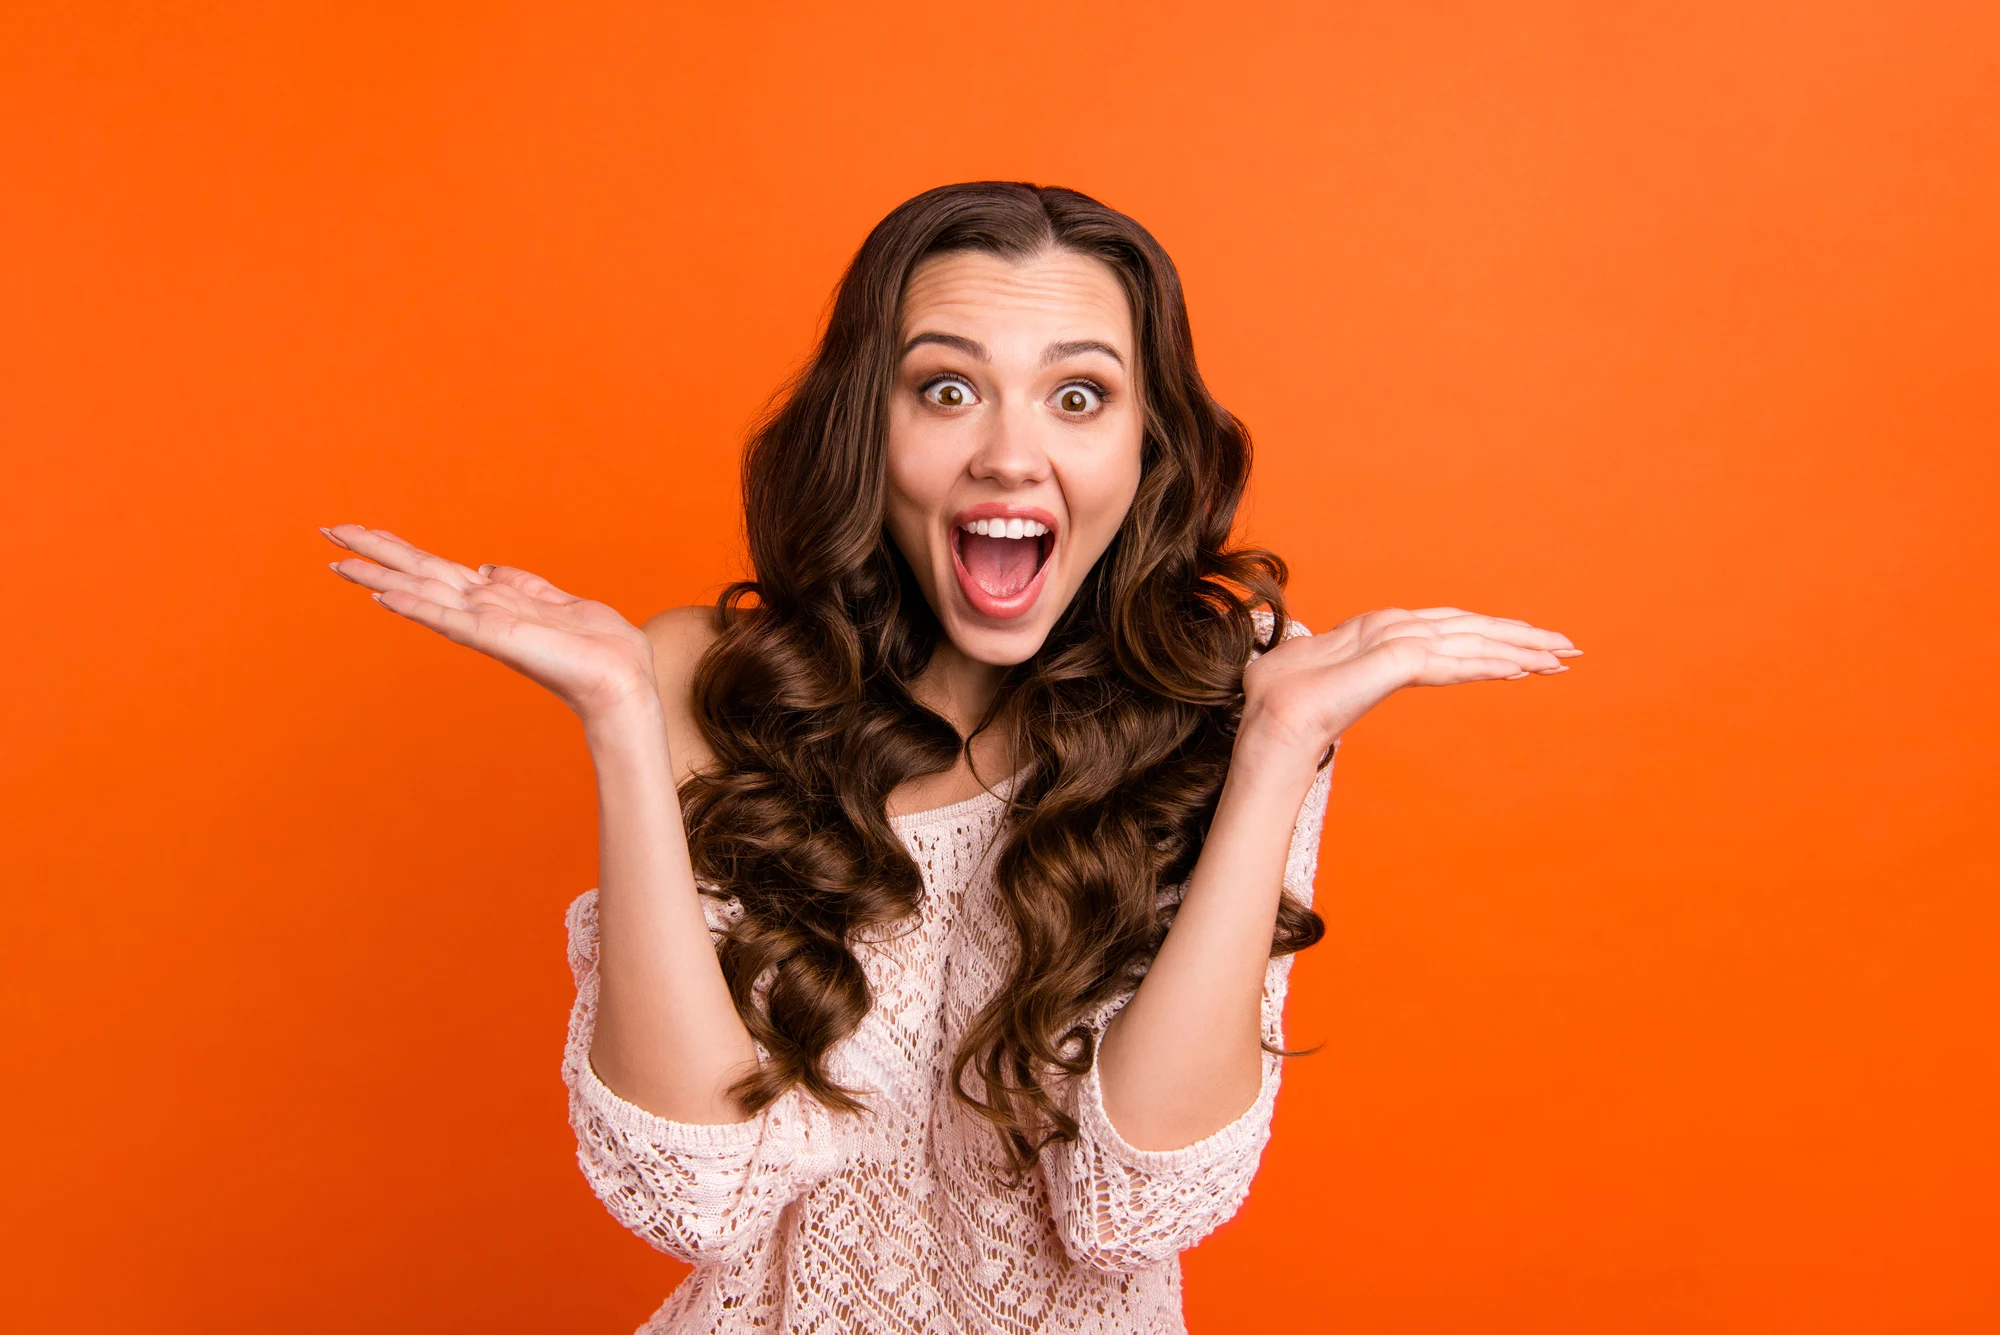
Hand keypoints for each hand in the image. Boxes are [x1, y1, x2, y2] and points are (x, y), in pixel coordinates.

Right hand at [321, 524, 658, 722]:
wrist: (622, 680)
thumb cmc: (599, 648)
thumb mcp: (560, 602)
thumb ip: (524, 585)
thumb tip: (490, 567)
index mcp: (494, 600)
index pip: (436, 568)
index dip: (398, 549)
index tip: (360, 530)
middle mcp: (481, 610)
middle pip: (418, 573)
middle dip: (374, 552)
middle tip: (327, 530)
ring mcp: (485, 625)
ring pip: (423, 591)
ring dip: (381, 574)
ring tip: (338, 560)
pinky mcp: (498, 638)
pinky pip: (450, 619)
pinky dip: (418, 607)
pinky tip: (384, 596)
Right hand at [1239, 607, 1579, 760]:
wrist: (1274, 721)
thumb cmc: (1285, 706)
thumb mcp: (1325, 686)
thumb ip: (1342, 678)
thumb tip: (1335, 693)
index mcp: (1379, 634)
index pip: (1450, 629)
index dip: (1491, 635)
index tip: (1529, 651)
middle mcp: (1394, 631)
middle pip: (1472, 629)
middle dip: (1523, 637)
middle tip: (1569, 648)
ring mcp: (1397, 641)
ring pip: (1474, 639)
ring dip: (1523, 646)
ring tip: (1562, 654)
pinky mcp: (1399, 658)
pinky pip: (1459, 658)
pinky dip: (1495, 660)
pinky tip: (1524, 669)